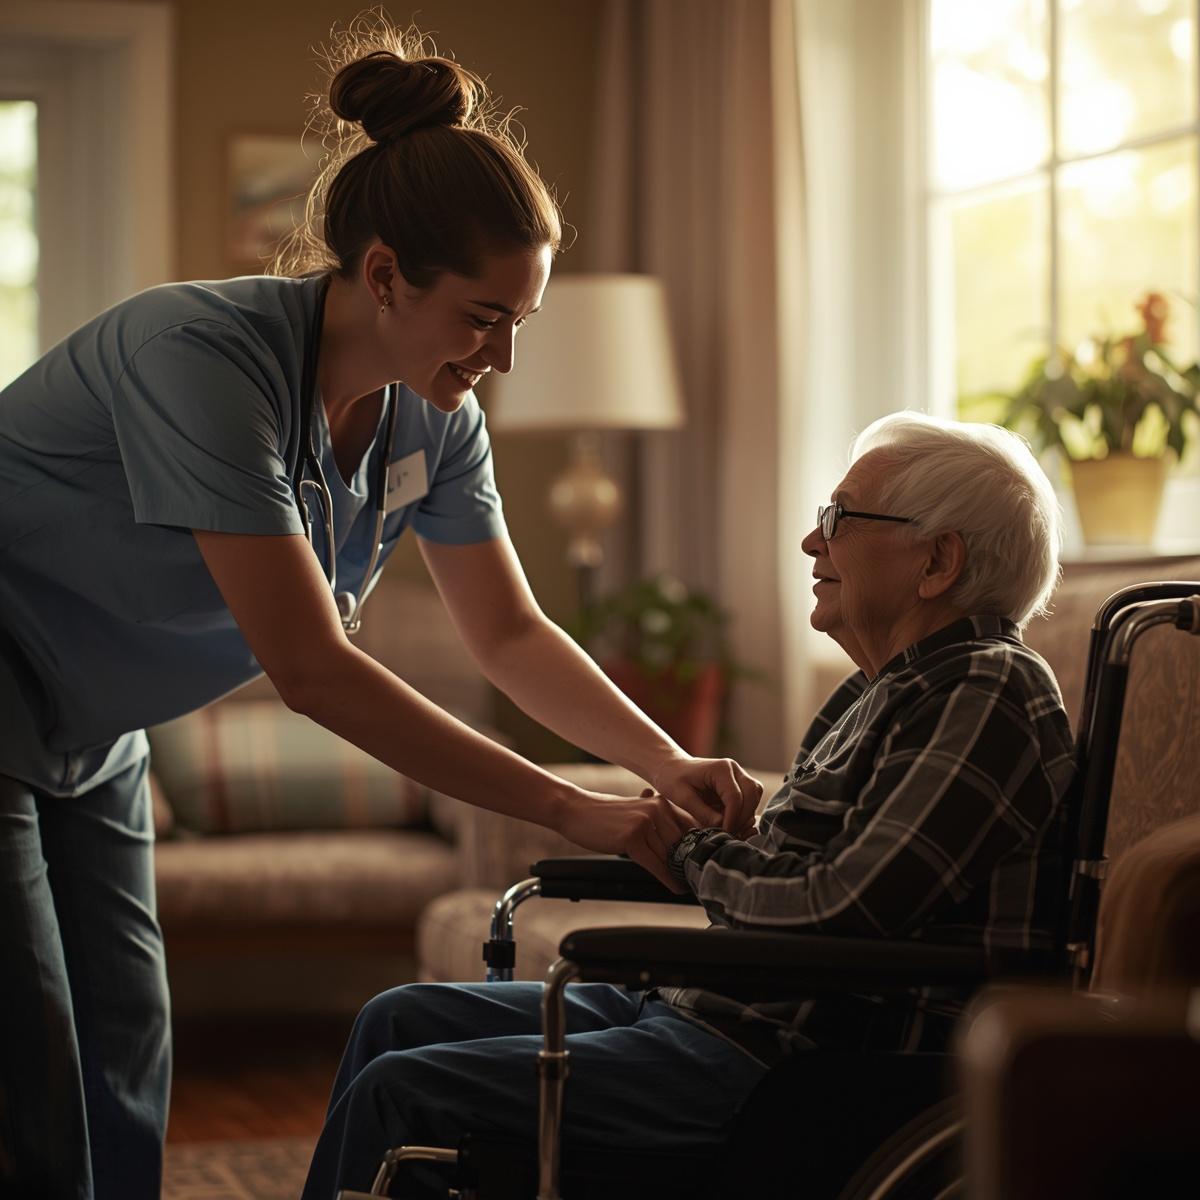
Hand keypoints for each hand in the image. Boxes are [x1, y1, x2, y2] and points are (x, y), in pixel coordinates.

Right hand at [555, 789, 696, 891]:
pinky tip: (675, 887)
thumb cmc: (604, 813)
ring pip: (670, 856)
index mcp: (661, 802)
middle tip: (699, 879)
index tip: (705, 863)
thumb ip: (656, 818)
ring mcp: (645, 822)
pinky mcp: (632, 837)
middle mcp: (657, 809)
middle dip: (689, 863)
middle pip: (682, 843)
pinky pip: (656, 864)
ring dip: (679, 874)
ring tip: (688, 885)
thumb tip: (676, 836)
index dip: (699, 848)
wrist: (576, 810)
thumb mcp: (636, 808)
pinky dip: (668, 878)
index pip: (690, 827)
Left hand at [651, 756, 762, 837]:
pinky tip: (729, 823)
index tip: (723, 833)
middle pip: (752, 794)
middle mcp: (734, 769)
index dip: (732, 819)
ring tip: (728, 828)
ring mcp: (738, 775)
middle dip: (742, 817)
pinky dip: (743, 813)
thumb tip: (722, 827)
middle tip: (728, 833)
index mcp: (720, 768)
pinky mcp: (738, 784)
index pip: (735, 797)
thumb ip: (702, 813)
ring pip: (755, 797)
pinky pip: (750, 800)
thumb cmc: (672, 779)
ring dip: (745, 815)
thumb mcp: (682, 798)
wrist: (671, 768)